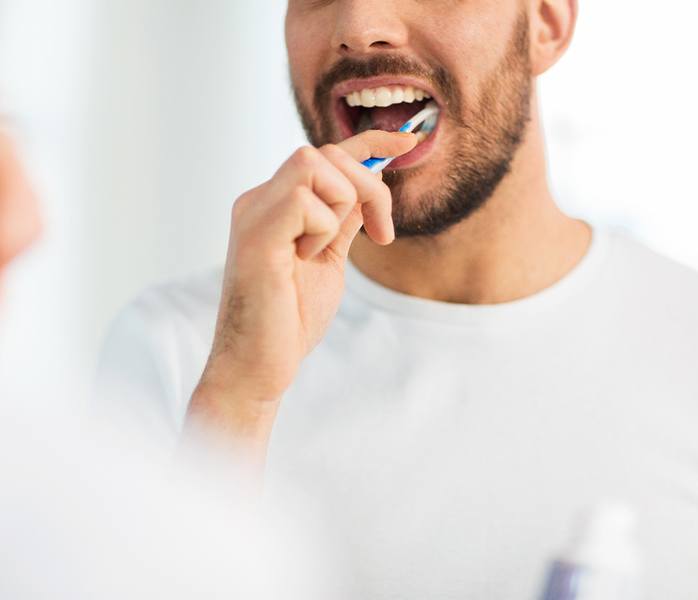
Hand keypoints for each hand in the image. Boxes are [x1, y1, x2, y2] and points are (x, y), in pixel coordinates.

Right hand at [196, 130, 416, 406]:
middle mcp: (260, 200)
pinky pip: (303, 200)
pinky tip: (304, 259)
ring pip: (314, 164)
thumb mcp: (328, 259)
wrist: (259, 365)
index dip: (370, 141)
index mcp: (275, 205)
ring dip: (339, 208)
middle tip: (380, 233)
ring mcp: (254, 213)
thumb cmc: (289, 319)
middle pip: (326, 153)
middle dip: (369, 186)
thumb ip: (343, 220)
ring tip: (320, 252)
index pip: (325, 155)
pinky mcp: (255, 234)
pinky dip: (321, 229)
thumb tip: (369, 186)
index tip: (408, 141)